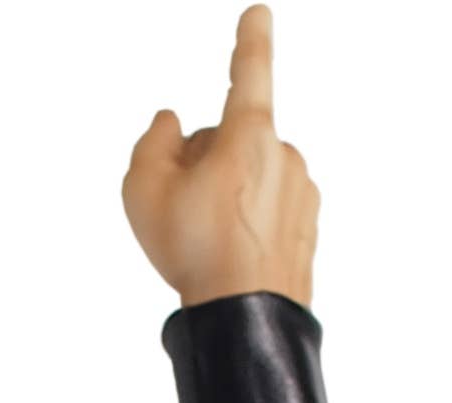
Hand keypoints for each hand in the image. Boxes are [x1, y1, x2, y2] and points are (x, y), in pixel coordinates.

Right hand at [123, 7, 318, 310]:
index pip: (250, 72)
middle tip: (184, 213)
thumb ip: (152, 142)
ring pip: (250, 181)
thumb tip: (172, 124)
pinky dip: (246, 229)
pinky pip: (267, 215)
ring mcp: (301, 194)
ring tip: (207, 245)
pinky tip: (229, 260)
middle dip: (205, 165)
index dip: (250, 41)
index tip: (259, 16)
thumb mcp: (144, 188)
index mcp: (250, 134)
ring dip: (225, 199)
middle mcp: (284, 155)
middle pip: (233, 143)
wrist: (247, 322)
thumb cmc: (197, 252)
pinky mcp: (307, 230)